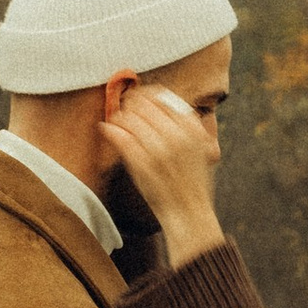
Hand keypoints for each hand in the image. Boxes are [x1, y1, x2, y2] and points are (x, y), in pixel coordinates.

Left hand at [101, 84, 224, 267]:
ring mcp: (158, 149)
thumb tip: (160, 99)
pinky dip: (110, 130)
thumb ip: (184, 123)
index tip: (136, 99)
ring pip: (128, 118)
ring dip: (119, 117)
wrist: (189, 212)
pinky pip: (119, 136)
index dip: (144, 95)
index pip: (160, 96)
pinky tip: (107, 129)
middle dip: (129, 104)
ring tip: (116, 121)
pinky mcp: (141, 163)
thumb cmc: (192, 180)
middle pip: (142, 104)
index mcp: (190, 127)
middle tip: (123, 109)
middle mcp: (176, 134)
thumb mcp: (199, 146)